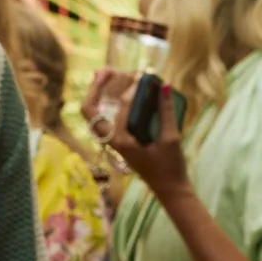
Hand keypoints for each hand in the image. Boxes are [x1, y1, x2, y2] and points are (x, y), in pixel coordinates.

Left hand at [89, 69, 187, 196]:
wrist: (169, 189)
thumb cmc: (170, 166)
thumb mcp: (171, 138)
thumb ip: (167, 111)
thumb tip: (164, 84)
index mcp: (123, 141)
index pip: (124, 105)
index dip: (134, 87)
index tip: (145, 74)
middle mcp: (113, 141)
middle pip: (90, 111)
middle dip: (96, 88)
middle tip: (106, 70)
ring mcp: (114, 141)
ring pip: (93, 115)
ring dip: (97, 94)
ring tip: (105, 73)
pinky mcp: (119, 141)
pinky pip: (104, 119)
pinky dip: (105, 103)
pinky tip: (114, 90)